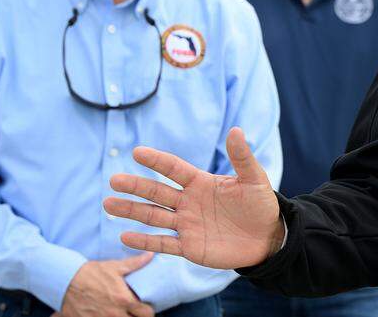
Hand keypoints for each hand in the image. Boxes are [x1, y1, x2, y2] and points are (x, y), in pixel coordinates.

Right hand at [52, 253, 153, 316]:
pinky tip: (106, 314)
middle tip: (133, 311)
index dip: (148, 311)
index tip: (145, 307)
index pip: (147, 313)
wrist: (66, 281)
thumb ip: (136, 263)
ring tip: (121, 312)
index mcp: (124, 300)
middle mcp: (114, 314)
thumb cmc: (91, 273)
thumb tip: (150, 255)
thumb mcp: (115, 267)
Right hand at [103, 127, 282, 269]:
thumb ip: (242, 157)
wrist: (268, 237)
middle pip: (157, 192)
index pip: (174, 169)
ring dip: (132, 211)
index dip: (157, 161)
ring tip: (109, 204)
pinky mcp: (190, 247)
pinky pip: (164, 243)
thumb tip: (236, 130)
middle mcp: (189, 202)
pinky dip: (145, 241)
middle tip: (114, 180)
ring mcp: (187, 224)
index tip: (137, 152)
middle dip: (136, 186)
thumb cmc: (261, 204)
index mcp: (201, 183)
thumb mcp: (254, 179)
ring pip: (154, 216)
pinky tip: (125, 237)